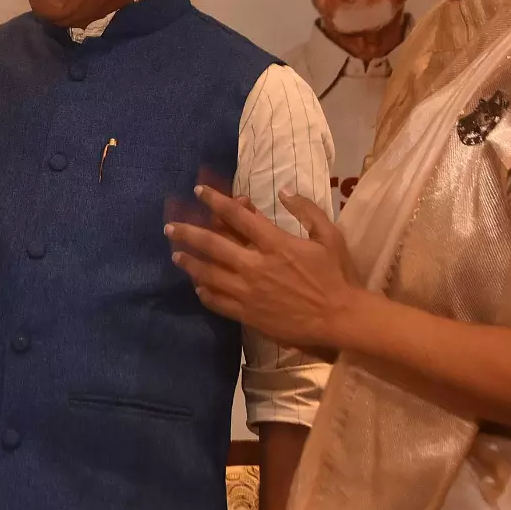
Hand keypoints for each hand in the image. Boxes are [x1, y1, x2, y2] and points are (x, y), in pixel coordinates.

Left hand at [166, 186, 358, 352]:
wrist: (340, 318)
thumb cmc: (337, 275)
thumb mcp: (329, 236)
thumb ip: (307, 210)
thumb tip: (284, 191)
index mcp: (275, 243)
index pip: (237, 216)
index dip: (215, 200)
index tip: (199, 190)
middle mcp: (256, 265)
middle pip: (213, 244)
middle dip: (188, 233)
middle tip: (170, 227)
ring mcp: (249, 292)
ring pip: (210, 274)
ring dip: (190, 263)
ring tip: (175, 255)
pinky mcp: (249, 315)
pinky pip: (219, 303)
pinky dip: (205, 294)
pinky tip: (198, 288)